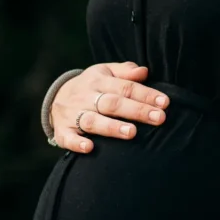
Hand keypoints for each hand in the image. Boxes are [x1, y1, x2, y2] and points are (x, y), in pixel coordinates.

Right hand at [50, 62, 169, 152]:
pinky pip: (67, 137)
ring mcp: (72, 114)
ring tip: (131, 133)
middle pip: (112, 103)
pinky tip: (90, 148)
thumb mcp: (105, 72)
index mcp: (98, 80)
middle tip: (158, 118)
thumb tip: (144, 71)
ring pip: (92, 121)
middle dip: (136, 110)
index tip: (165, 103)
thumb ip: (125, 72)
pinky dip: (77, 143)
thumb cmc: (90, 86)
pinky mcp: (62, 131)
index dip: (145, 94)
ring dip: (111, 127)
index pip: (125, 87)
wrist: (55, 97)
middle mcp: (85, 96)